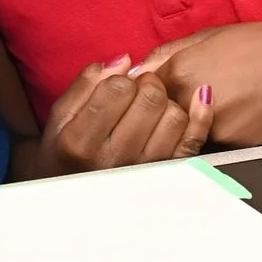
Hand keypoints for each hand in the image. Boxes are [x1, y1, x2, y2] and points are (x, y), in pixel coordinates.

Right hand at [33, 56, 212, 176]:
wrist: (76, 201)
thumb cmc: (65, 151)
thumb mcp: (61, 117)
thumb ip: (86, 84)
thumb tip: (124, 60)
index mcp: (81, 141)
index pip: (117, 89)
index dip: (121, 78)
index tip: (117, 84)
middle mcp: (116, 159)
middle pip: (151, 99)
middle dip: (147, 83)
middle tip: (138, 89)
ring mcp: (146, 171)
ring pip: (175, 116)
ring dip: (167, 102)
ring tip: (151, 107)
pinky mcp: (169, 176)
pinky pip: (195, 140)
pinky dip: (200, 115)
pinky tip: (199, 98)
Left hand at [135, 21, 261, 146]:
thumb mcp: (209, 37)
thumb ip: (167, 55)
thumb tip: (134, 71)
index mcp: (181, 71)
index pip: (141, 92)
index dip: (147, 90)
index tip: (159, 85)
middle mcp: (193, 103)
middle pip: (160, 116)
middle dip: (167, 109)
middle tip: (194, 94)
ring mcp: (217, 129)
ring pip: (188, 133)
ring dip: (194, 122)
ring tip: (227, 99)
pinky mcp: (240, 145)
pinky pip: (217, 142)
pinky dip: (222, 131)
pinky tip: (243, 111)